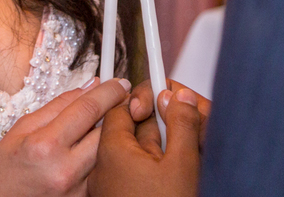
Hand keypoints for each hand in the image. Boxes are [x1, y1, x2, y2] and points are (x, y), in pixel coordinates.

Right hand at [0, 77, 131, 196]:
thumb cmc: (4, 166)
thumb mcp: (23, 127)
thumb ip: (60, 105)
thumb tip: (91, 86)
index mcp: (46, 145)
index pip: (88, 109)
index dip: (109, 92)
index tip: (119, 83)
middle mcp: (64, 170)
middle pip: (107, 133)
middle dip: (115, 114)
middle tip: (117, 104)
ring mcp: (75, 191)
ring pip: (109, 155)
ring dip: (110, 138)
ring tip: (99, 130)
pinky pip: (100, 174)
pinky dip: (101, 160)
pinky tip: (90, 154)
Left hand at [90, 84, 207, 196]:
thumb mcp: (182, 165)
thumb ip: (182, 124)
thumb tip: (181, 97)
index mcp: (112, 152)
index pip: (122, 107)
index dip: (147, 100)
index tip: (167, 100)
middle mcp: (101, 169)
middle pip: (127, 130)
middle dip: (155, 127)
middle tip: (179, 136)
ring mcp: (105, 187)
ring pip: (131, 154)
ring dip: (155, 150)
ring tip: (179, 166)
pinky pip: (129, 173)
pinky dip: (149, 170)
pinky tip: (170, 181)